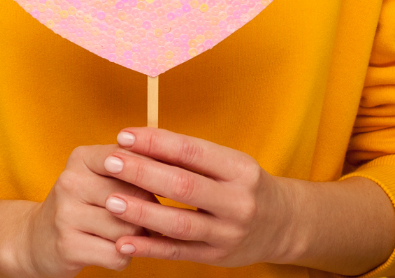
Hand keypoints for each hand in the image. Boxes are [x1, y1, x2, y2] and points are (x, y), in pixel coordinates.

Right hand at [0, 143, 159, 277]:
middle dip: (148, 213)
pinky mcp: (68, 246)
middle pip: (135, 197)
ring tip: (126, 235)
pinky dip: (124, 257)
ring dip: (137, 238)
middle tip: (144, 219)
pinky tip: (112, 250)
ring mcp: (66, 215)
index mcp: (82, 158)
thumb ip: (132, 170)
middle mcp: (71, 182)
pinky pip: (118, 255)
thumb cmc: (82, 205)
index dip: (155, 176)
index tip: (166, 184)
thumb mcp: (98, 177)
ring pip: (129, 229)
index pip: (132, 160)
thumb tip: (177, 174)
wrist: (37, 239)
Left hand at [96, 128, 300, 268]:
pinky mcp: (217, 257)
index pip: (192, 151)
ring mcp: (228, 233)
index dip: (155, 143)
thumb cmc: (244, 186)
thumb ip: (191, 157)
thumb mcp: (229, 164)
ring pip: (179, 223)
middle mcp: (237, 201)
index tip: (124, 136)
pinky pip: (178, 253)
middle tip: (111, 162)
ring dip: (142, 213)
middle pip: (183, 186)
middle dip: (143, 173)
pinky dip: (150, 248)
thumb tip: (139, 142)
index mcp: (239, 169)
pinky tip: (124, 243)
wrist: (283, 224)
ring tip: (111, 202)